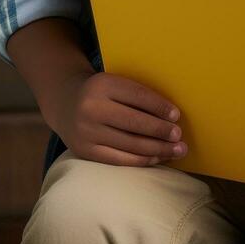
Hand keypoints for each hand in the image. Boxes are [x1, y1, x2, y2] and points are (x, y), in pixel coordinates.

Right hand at [48, 70, 188, 166]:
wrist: (65, 102)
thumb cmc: (102, 92)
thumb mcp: (115, 83)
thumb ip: (137, 95)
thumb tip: (171, 115)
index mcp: (103, 84)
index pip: (138, 96)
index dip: (160, 107)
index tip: (177, 116)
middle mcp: (92, 108)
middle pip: (135, 123)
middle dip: (161, 131)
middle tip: (179, 136)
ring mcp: (87, 132)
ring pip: (129, 144)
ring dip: (157, 149)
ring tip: (177, 150)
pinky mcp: (85, 152)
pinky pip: (119, 159)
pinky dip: (141, 160)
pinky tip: (157, 158)